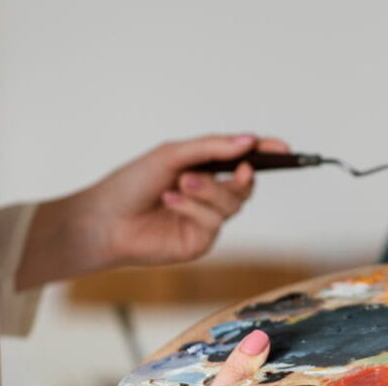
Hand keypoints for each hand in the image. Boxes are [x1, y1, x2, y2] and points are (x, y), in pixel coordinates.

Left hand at [16, 134, 289, 288]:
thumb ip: (211, 147)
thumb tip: (248, 141)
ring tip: (181, 185)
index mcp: (202, 170)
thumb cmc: (131, 183)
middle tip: (239, 168)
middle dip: (240, 176)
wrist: (104, 220)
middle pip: (244, 185)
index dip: (264, 154)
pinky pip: (213, 223)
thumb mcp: (172, 155)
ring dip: (208, 191)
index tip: (283, 149)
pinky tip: (170, 202)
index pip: (240, 160)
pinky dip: (193, 209)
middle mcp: (207, 197)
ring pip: (231, 204)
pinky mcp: (199, 243)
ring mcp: (205, 222)